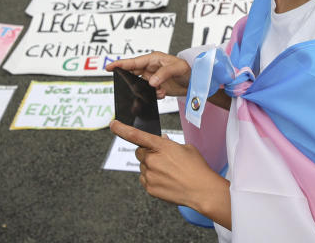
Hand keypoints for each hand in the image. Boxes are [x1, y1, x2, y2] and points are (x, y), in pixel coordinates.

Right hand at [106, 51, 190, 98]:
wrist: (196, 80)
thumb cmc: (188, 68)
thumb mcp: (177, 68)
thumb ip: (163, 74)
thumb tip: (151, 82)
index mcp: (153, 59)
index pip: (133, 62)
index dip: (120, 64)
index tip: (108, 67)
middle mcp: (151, 67)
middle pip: (134, 74)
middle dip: (131, 80)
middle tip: (130, 86)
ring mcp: (153, 77)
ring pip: (140, 85)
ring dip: (146, 90)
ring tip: (158, 90)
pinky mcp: (156, 86)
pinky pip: (148, 92)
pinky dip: (154, 94)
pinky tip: (163, 93)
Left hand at [110, 120, 226, 208]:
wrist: (201, 190)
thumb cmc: (196, 168)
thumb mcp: (186, 148)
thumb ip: (169, 144)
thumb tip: (161, 141)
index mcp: (162, 146)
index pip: (136, 135)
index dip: (122, 129)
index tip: (113, 124)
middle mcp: (152, 160)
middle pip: (140, 152)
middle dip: (148, 152)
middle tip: (163, 158)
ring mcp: (150, 175)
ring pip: (143, 166)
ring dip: (151, 166)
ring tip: (169, 172)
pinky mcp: (149, 188)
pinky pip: (145, 179)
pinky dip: (152, 178)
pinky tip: (166, 180)